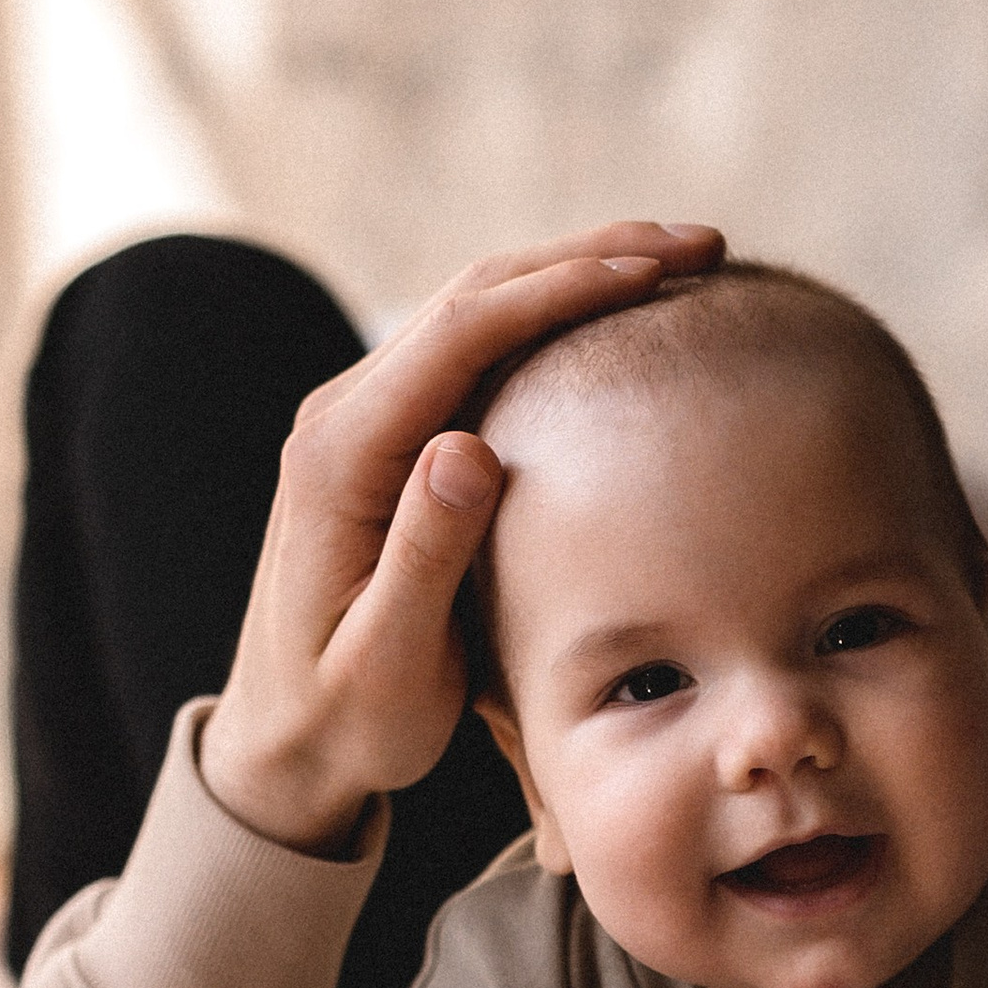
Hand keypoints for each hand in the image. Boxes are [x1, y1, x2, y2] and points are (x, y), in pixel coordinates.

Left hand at [200, 222, 722, 854]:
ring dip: (575, 273)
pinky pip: (475, 350)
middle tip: (704, 244)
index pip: (464, 332)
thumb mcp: (388, 661)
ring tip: (678, 260)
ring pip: (477, 309)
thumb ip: (424, 557)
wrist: (284, 743)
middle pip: (475, 295)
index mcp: (342, 457)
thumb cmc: (343, 719)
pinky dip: (551, 318)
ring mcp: (362, 420)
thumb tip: (467, 446)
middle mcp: (343, 416)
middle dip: (590, 255)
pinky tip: (617, 318)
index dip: (565, 288)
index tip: (660, 270)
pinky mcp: (388, 438)